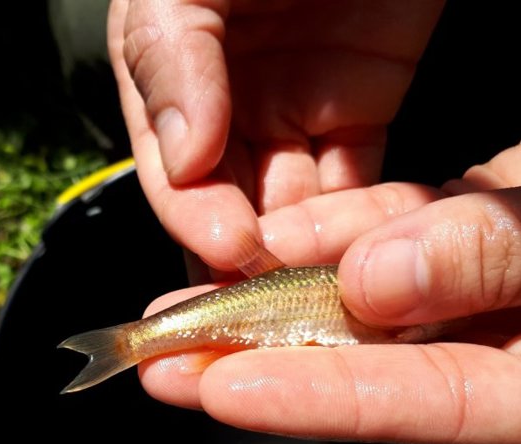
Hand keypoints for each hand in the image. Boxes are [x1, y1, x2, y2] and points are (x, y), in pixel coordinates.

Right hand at [108, 0, 443, 274]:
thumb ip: (173, 58)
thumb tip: (183, 155)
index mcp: (170, 75)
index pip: (173, 167)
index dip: (193, 212)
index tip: (223, 247)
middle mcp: (225, 106)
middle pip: (227, 200)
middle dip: (243, 251)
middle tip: (266, 297)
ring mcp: (292, 113)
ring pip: (290, 203)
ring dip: (300, 248)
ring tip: (316, 287)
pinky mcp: (359, 111)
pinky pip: (357, 180)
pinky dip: (358, 219)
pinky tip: (361, 249)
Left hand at [138, 145, 520, 443]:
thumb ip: (494, 259)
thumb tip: (371, 282)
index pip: (423, 402)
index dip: (317, 399)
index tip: (221, 389)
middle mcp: (494, 344)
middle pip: (366, 364)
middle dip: (255, 359)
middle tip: (163, 364)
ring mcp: (472, 289)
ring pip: (361, 295)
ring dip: (273, 289)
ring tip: (190, 299)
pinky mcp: (462, 240)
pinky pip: (389, 238)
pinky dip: (335, 232)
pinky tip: (276, 232)